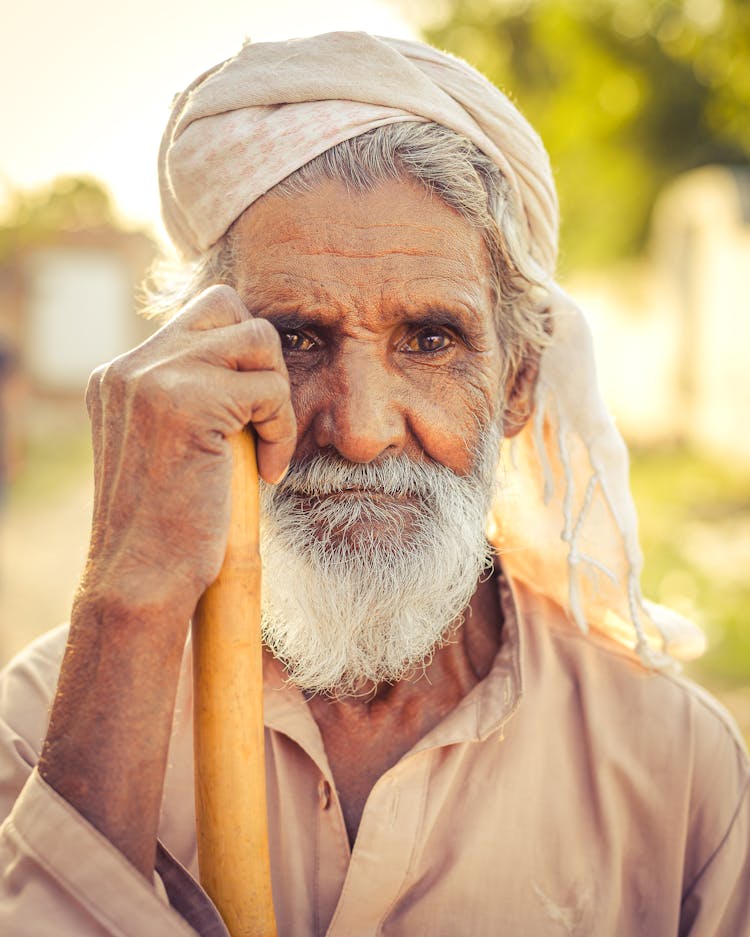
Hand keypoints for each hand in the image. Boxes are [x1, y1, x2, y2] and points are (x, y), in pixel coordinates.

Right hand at [83, 284, 295, 619]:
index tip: (252, 416)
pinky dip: (283, 429)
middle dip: (264, 361)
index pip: (202, 318)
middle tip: (265, 420)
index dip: (244, 356)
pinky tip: (267, 472)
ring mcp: (152, 378)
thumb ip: (194, 399)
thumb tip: (253, 365)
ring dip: (279, 396)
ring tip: (267, 449)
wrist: (142, 580)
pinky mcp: (184, 401)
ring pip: (258, 338)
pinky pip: (269, 387)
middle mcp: (129, 366)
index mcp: (122, 374)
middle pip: (227, 306)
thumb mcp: (174, 447)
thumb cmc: (172, 526)